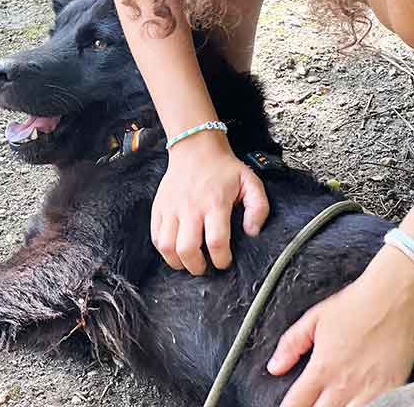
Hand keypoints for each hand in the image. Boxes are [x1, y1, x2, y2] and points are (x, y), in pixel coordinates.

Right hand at [151, 130, 268, 274]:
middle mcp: (190, 207)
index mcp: (215, 202)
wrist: (195, 148)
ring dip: (178, 261)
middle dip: (197, 266)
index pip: (216, 242)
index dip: (221, 259)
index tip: (225, 260)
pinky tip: (175, 248)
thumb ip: (258, 208)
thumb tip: (252, 232)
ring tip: (188, 261)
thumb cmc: (223, 168)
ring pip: (167, 246)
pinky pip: (155, 236)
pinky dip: (163, 249)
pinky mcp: (159, 206)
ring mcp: (171, 207)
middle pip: (187, 249)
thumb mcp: (250, 182)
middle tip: (205, 267)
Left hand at [267, 246, 413, 406]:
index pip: (297, 403)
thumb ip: (292, 344)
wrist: (393, 298)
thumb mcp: (314, 318)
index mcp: (323, 368)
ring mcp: (370, 392)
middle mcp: (345, 385)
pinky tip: (355, 402)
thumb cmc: (356, 305)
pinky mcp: (392, 391)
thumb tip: (275, 366)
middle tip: (309, 403)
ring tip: (331, 403)